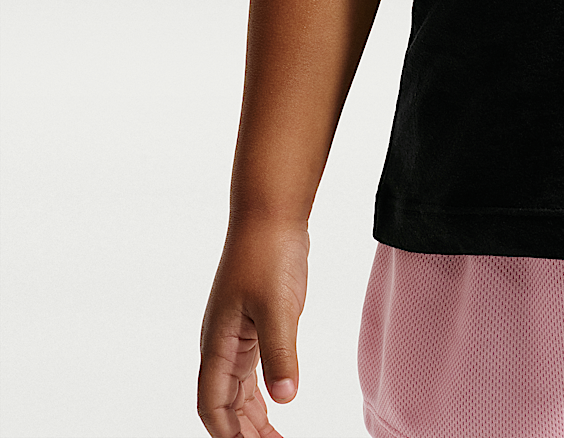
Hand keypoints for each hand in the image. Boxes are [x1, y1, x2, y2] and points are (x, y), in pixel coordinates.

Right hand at [197, 216, 309, 437]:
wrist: (271, 213)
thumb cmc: (268, 254)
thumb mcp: (278, 306)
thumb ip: (280, 353)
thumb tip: (285, 398)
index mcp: (218, 343)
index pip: (212, 405)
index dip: (227, 434)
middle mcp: (222, 344)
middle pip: (225, 405)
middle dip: (244, 433)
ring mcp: (237, 333)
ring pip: (238, 390)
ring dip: (252, 419)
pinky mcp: (254, 322)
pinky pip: (251, 370)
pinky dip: (261, 393)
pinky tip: (276, 405)